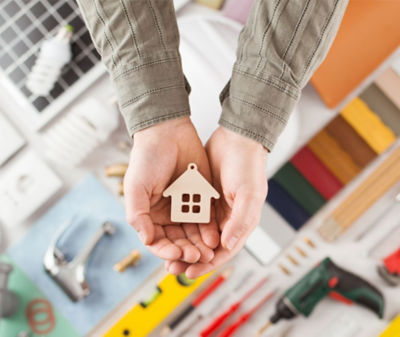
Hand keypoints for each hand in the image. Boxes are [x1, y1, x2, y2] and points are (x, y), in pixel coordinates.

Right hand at [124, 117, 219, 263]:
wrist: (169, 132)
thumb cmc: (147, 157)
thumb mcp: (136, 187)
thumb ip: (138, 214)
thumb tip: (146, 239)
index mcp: (150, 214)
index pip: (157, 241)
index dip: (166, 250)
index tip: (176, 253)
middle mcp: (168, 214)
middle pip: (177, 241)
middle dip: (186, 251)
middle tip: (195, 256)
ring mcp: (185, 207)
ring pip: (193, 234)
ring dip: (199, 245)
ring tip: (206, 252)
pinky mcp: (201, 198)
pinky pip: (206, 219)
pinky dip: (209, 230)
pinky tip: (213, 237)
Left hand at [166, 126, 267, 277]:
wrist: (236, 138)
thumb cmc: (247, 165)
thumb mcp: (248, 194)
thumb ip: (240, 221)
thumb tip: (226, 246)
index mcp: (241, 222)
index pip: (224, 251)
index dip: (207, 264)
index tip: (189, 272)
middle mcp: (228, 218)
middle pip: (208, 246)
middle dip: (191, 257)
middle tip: (172, 266)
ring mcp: (215, 208)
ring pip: (197, 233)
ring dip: (184, 243)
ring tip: (167, 253)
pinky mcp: (203, 196)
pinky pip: (191, 216)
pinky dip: (181, 225)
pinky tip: (168, 231)